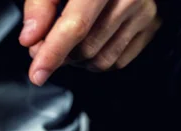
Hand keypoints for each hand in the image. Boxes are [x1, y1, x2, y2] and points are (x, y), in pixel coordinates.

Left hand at [19, 0, 161, 84]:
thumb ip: (39, 6)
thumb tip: (30, 39)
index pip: (76, 26)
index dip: (53, 53)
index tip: (37, 73)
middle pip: (86, 49)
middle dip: (61, 54)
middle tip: (47, 42)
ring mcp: (143, 12)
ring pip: (101, 60)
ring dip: (78, 60)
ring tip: (72, 38)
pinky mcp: (150, 25)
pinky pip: (117, 62)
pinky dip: (96, 59)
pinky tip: (91, 40)